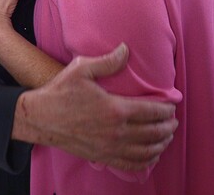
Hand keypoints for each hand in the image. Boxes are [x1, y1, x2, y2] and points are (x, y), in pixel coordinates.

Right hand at [12, 43, 176, 170]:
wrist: (39, 118)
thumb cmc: (60, 92)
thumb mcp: (82, 69)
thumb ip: (108, 61)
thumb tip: (126, 49)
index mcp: (114, 109)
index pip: (151, 112)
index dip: (166, 110)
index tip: (172, 106)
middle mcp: (116, 132)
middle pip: (153, 133)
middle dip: (168, 127)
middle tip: (173, 121)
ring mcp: (109, 148)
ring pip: (146, 151)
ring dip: (161, 145)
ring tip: (167, 137)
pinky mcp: (102, 157)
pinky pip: (131, 164)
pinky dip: (146, 161)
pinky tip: (151, 155)